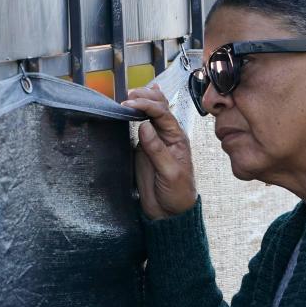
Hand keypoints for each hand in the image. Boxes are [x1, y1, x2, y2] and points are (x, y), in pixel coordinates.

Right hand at [122, 84, 197, 219]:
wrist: (169, 211)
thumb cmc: (177, 193)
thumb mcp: (170, 173)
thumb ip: (158, 150)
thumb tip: (145, 125)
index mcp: (177, 138)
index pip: (163, 114)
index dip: (148, 105)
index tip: (131, 103)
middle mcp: (167, 135)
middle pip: (158, 107)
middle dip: (145, 97)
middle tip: (128, 96)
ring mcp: (155, 140)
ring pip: (150, 113)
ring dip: (142, 100)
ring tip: (129, 95)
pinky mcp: (142, 148)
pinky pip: (141, 125)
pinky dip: (137, 112)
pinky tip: (134, 102)